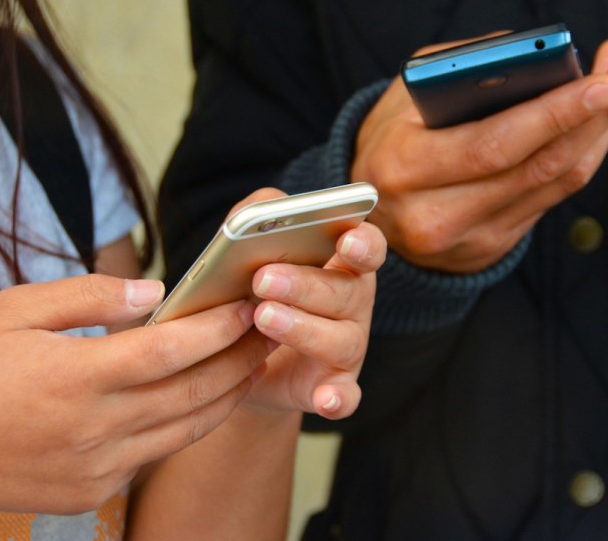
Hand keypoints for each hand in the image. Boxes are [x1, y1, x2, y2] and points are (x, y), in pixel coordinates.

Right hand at [0, 274, 269, 515]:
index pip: (173, 349)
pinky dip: (188, 424)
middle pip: (194, 391)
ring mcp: (99, 466)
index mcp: (78, 376)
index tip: (247, 307)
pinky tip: (202, 401)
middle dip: (240, 360)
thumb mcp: (16, 311)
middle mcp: (97, 426)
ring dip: (228, 396)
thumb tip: (154, 293)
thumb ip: (90, 296)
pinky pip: (157, 452)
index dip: (218, 328)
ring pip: (187, 428)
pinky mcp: (95, 490)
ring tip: (252, 366)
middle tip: (268, 332)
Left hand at [246, 219, 385, 419]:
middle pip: (347, 292)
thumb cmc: (253, 290)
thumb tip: (265, 207)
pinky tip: (324, 399)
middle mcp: (354, 305)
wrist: (240, 357)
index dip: (362, 243)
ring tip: (263, 317)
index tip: (345, 241)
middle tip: (263, 279)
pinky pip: (345, 396)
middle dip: (306, 284)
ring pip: (341, 339)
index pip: (367, 247)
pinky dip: (338, 399)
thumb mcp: (250, 249)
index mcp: (342, 265)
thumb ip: (258, 217)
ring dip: (304, 329)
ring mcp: (348, 348)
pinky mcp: (334, 387)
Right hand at [351, 38, 607, 272]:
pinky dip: (580, 157)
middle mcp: (435, 214)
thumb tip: (537, 59)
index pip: (493, 145)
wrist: (369, 213)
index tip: (602, 81)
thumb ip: (461, 70)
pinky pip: (551, 200)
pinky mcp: (490, 249)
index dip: (553, 115)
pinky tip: (598, 124)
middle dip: (597, 115)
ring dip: (600, 133)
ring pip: (554, 184)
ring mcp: (466, 240)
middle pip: (537, 166)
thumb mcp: (405, 96)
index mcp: (405, 168)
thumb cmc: (390, 140)